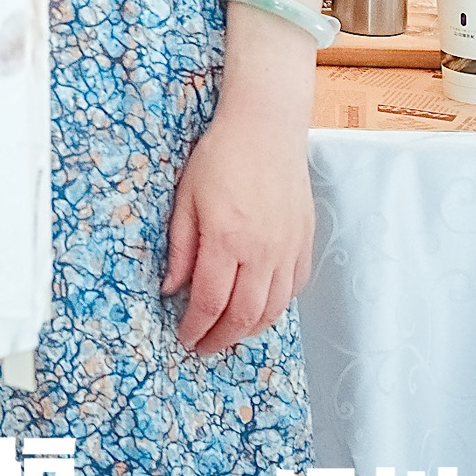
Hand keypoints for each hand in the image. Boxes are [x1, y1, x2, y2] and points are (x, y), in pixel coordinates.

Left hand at [161, 105, 315, 355]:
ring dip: (249, 330)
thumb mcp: (185, 199)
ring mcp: (288, 250)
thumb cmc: (220, 157)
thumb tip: (171, 288)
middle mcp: (261, 251)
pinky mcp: (305, 243)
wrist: (265, 129)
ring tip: (228, 334)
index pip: (209, 301)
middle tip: (203, 346)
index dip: (195, 327)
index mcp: (226, 239)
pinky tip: (259, 309)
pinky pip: (293, 289)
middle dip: (220, 338)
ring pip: (272, 309)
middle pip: (243, 315)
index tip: (184, 337)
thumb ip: (180, 248)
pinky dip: (276, 308)